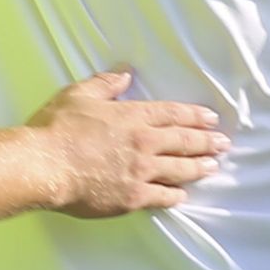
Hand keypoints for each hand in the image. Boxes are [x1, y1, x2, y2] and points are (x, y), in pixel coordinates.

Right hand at [28, 71, 227, 216]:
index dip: (195, 116)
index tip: (211, 118)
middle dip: (206, 141)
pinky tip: (183, 195)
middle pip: (183, 141)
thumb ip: (106, 83)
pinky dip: (175, 195)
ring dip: (198, 167)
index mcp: (133, 116)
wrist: (45, 165)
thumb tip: (126, 73)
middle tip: (223, 143)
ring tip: (213, 166)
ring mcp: (140, 172)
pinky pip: (161, 197)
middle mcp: (143, 143)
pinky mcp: (131, 197)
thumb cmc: (58, 128)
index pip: (173, 114)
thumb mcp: (80, 94)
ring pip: (178, 169)